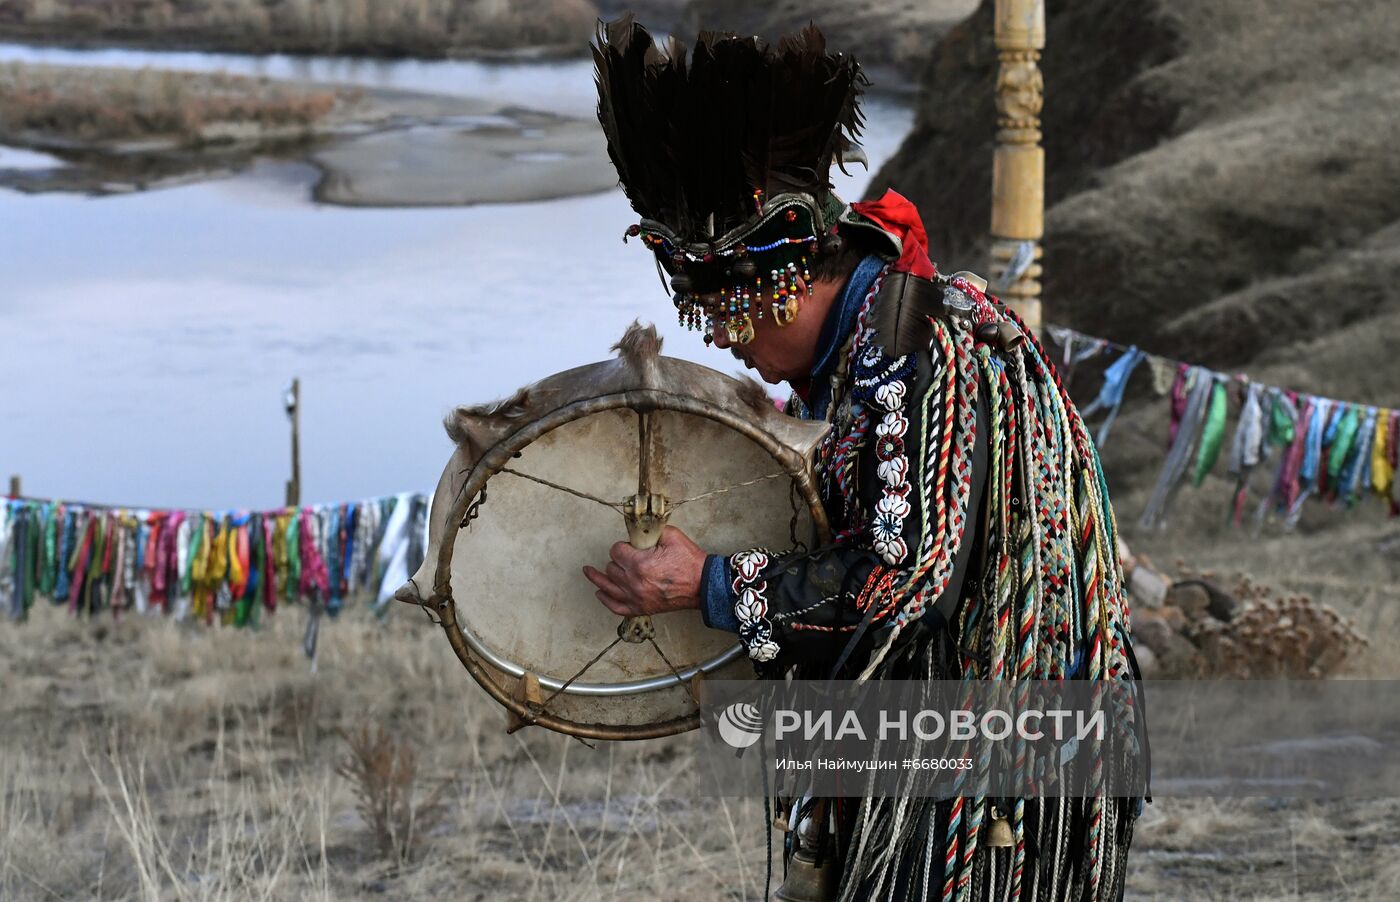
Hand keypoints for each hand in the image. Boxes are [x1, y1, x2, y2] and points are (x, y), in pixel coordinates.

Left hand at [582, 526, 705, 616]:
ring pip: (608, 586)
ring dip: (598, 577)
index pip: (616, 551)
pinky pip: (616, 606)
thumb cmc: (689, 562)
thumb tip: (637, 529)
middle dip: (618, 560)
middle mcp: (634, 582)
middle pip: (611, 567)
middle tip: (628, 557)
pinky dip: (606, 599)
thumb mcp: (671, 536)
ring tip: (588, 572)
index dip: (622, 546)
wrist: (702, 585)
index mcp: (639, 564)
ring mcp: (636, 597)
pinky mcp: (641, 608)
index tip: (630, 546)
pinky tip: (599, 592)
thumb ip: (651, 530)